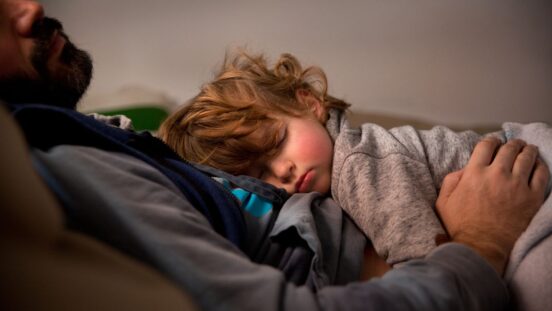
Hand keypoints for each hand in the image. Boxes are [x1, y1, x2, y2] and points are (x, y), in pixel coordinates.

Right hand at [436, 138, 548, 274]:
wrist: (481, 247)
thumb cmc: (461, 226)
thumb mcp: (443, 202)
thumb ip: (450, 181)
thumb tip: (464, 170)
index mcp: (474, 173)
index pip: (486, 145)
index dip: (491, 140)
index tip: (494, 143)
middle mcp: (496, 174)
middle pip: (509, 148)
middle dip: (512, 144)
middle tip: (515, 144)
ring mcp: (517, 185)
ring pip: (527, 157)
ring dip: (528, 150)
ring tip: (528, 150)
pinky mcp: (532, 197)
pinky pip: (542, 174)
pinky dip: (541, 165)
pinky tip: (538, 164)